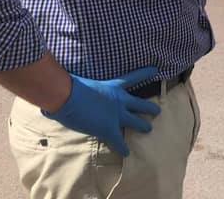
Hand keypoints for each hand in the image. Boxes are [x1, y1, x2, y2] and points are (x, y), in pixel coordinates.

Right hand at [44, 66, 161, 155]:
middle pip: (140, 104)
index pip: (133, 77)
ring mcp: (116, 115)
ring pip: (137, 121)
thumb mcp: (83, 83)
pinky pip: (119, 141)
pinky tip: (127, 153)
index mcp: (114, 87)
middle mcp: (120, 100)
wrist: (68, 96)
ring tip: (149, 129)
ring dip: (143, 126)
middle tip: (157, 111)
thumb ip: (81, 88)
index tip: (155, 69)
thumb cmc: (71, 87)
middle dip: (150, 108)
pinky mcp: (109, 129)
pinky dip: (123, 148)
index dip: (145, 73)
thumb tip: (67, 88)